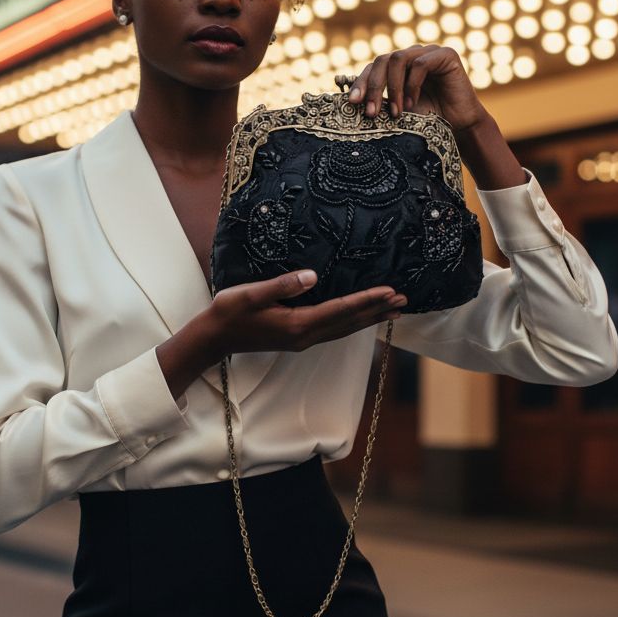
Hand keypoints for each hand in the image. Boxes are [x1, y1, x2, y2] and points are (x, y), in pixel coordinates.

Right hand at [204, 269, 407, 358]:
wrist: (214, 338)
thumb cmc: (229, 313)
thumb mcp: (251, 294)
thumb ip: (282, 285)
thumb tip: (313, 276)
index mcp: (297, 325)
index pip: (341, 310)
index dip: (366, 300)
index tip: (389, 291)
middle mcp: (305, 336)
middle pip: (349, 323)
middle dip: (377, 311)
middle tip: (404, 301)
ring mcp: (302, 340)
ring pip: (344, 329)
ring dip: (369, 318)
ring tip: (392, 310)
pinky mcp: (298, 338)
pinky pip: (334, 330)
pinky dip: (353, 322)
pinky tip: (361, 318)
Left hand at [346, 44, 489, 137]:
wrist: (459, 125)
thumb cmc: (428, 119)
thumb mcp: (397, 110)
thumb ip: (379, 101)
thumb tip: (350, 102)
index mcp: (398, 66)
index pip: (374, 67)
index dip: (361, 83)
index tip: (352, 103)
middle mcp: (412, 55)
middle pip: (383, 60)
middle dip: (374, 87)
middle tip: (371, 112)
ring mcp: (429, 52)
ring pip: (399, 59)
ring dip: (393, 88)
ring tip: (395, 112)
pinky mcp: (446, 55)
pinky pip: (421, 64)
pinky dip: (412, 85)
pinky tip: (412, 103)